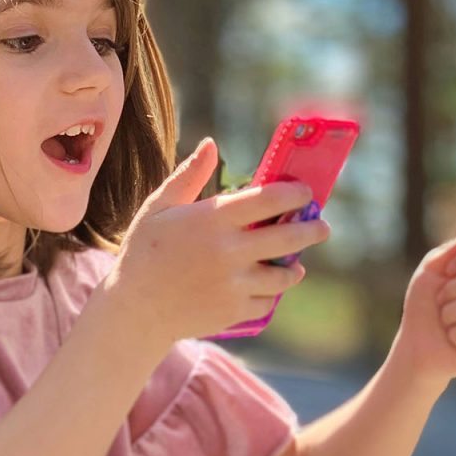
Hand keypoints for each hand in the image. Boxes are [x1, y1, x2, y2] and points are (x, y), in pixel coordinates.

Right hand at [97, 137, 330, 345]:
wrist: (133, 309)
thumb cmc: (143, 252)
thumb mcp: (158, 207)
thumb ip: (188, 175)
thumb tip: (211, 144)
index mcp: (213, 219)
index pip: (271, 199)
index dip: (295, 194)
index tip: (304, 193)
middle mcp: (229, 251)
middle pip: (290, 236)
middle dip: (313, 229)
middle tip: (321, 227)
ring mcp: (234, 284)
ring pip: (285, 274)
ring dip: (295, 266)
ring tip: (295, 263)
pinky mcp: (234, 311)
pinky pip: (266, 301)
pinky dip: (270, 294)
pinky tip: (267, 286)